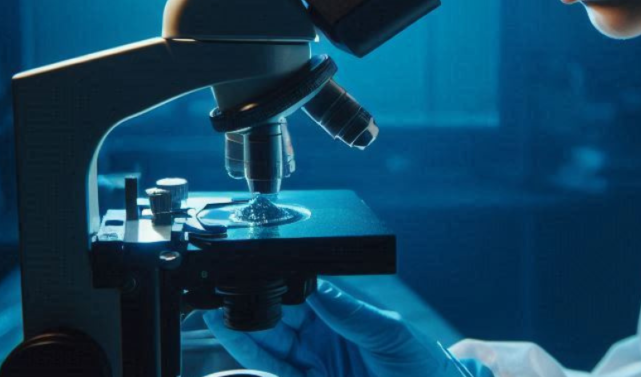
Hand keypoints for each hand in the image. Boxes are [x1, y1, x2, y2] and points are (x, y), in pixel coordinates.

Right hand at [205, 279, 493, 376]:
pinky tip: (234, 353)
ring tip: (217, 314)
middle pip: (280, 321)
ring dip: (242, 334)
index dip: (281, 285)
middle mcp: (325, 339)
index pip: (304, 295)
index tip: (257, 273)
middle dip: (252, 306)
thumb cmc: (423, 365)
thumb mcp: (391, 332)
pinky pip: (276, 374)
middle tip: (225, 292)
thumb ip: (353, 313)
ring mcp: (315, 365)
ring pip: (270, 349)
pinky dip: (252, 363)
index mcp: (344, 316)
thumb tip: (319, 288)